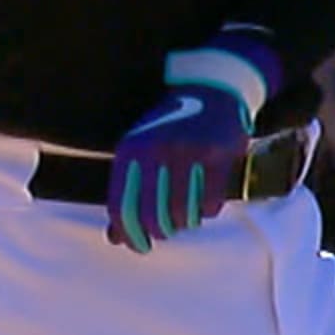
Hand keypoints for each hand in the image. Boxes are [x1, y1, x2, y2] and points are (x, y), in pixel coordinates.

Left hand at [106, 31, 277, 252]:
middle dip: (159, 231)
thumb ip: (127, 192)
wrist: (211, 88)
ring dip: (183, 223)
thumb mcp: (141, 150)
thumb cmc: (171, 126)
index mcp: (131, 149)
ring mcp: (189, 151)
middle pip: (152, 215)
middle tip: (165, 232)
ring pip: (182, 213)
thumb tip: (116, 238)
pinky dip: (206, 212)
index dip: (128, 234)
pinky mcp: (218, 155)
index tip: (137, 246)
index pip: (121, 206)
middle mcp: (157, 149)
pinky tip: (204, 205)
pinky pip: (210, 203)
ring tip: (184, 218)